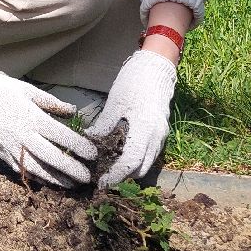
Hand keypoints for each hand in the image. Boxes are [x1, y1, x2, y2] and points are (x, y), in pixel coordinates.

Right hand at [0, 62, 96, 187]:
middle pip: (52, 158)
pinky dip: (36, 177)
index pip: (63, 137)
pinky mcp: (2, 153)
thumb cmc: (2, 89)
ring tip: (71, 185)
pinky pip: (21, 169)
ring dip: (56, 179)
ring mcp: (11, 147)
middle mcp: (23, 135)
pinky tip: (48, 181)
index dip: (80, 147)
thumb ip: (52, 104)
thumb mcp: (29, 90)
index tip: (93, 154)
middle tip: (87, 177)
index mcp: (33, 117)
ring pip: (37, 169)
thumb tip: (73, 111)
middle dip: (72, 169)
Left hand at [85, 48, 176, 188]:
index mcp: (144, 131)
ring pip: (146, 162)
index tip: (99, 182)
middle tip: (101, 175)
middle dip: (122, 176)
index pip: (130, 164)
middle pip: (140, 169)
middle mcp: (156, 137)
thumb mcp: (115, 103)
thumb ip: (104, 126)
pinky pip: (149, 153)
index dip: (115, 176)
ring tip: (108, 165)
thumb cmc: (133, 82)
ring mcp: (161, 135)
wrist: (156, 68)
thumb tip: (89, 143)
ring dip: (130, 168)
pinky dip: (136, 158)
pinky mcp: (161, 131)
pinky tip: (120, 151)